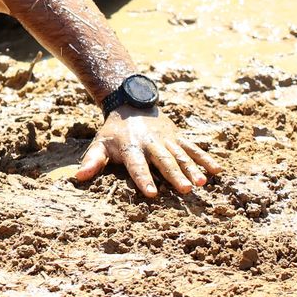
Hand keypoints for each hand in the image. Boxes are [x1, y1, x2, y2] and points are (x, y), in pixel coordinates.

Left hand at [73, 107, 222, 197]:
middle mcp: (151, 143)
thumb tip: (79, 177)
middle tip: (185, 190)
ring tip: (202, 183)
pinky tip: (217, 171)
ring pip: (181, 155)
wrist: (131, 103)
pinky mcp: (177, 137)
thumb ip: (92, 161)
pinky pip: (193, 148)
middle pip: (163, 161)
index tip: (152, 193)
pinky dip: (205, 158)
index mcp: (131, 147)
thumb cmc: (113, 132)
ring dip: (192, 169)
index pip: (137, 165)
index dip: (143, 179)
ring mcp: (166, 140)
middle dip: (175, 175)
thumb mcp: (99, 144)